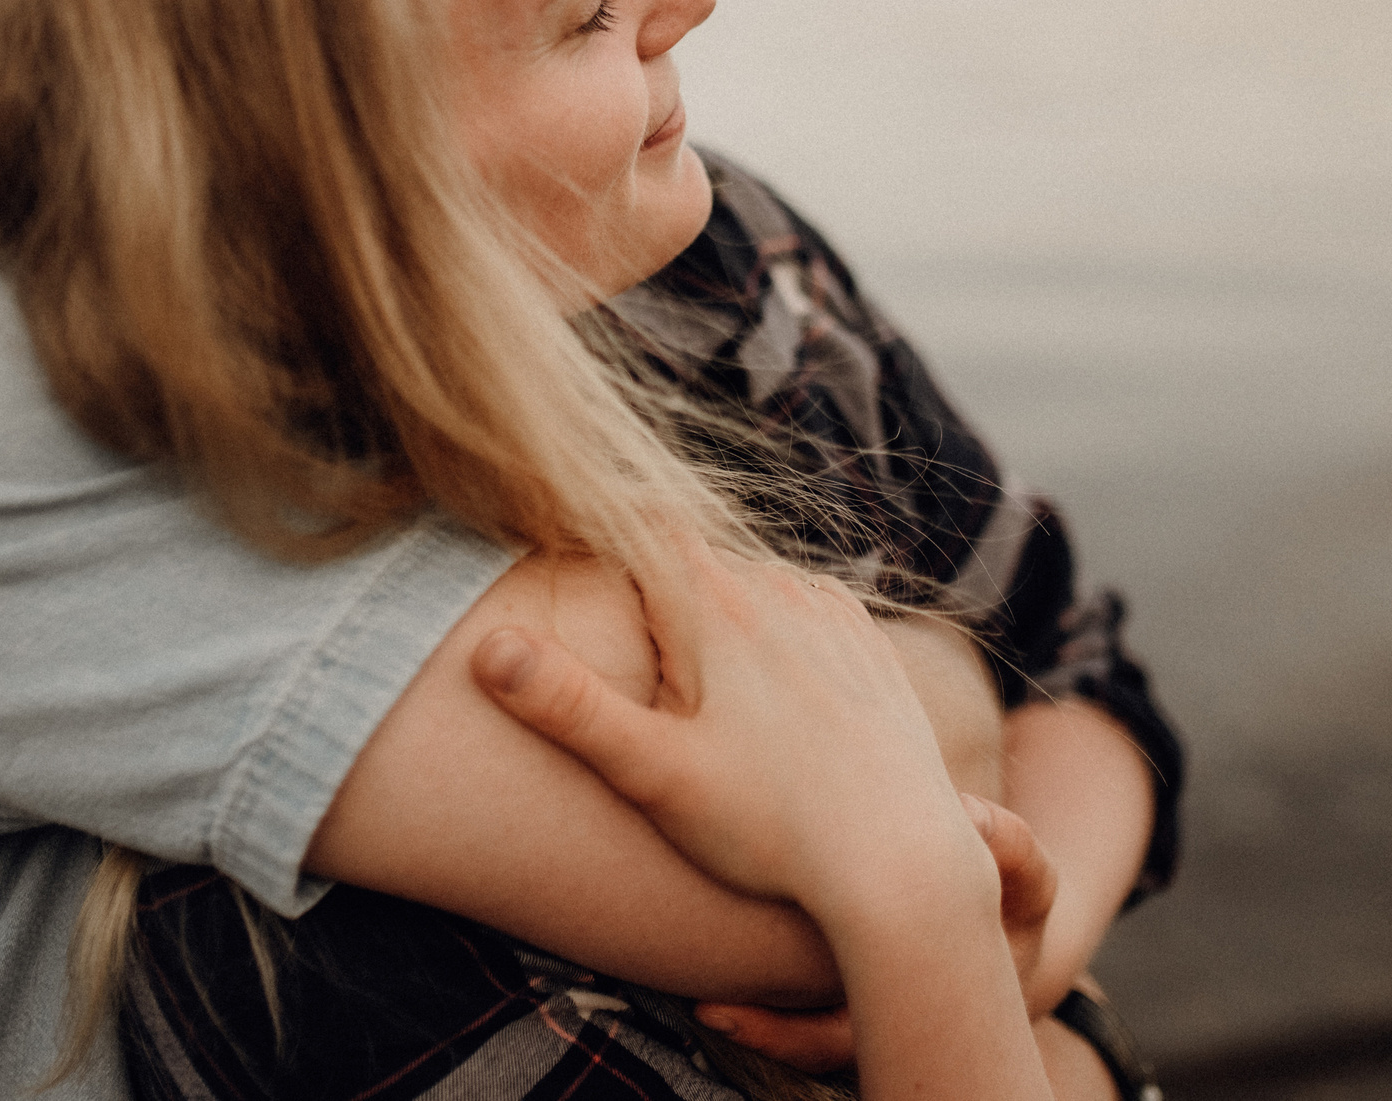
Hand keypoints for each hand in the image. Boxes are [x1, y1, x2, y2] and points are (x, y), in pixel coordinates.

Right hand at [475, 536, 1051, 1100]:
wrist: (903, 862)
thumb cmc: (770, 827)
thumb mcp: (652, 772)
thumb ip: (568, 705)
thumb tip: (488, 645)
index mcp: (715, 606)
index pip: (644, 528)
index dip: (605, 533)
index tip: (571, 557)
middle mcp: (780, 590)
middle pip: (696, 565)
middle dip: (660, 599)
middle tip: (637, 670)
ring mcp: (834, 616)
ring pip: (754, 588)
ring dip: (720, 621)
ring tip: (704, 702)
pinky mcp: (872, 649)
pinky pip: (807, 616)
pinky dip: (777, 639)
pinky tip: (767, 705)